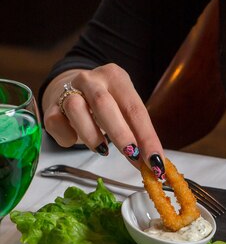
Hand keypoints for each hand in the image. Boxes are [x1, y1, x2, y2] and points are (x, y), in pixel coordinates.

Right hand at [43, 65, 165, 177]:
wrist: (74, 90)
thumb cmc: (109, 106)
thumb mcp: (127, 113)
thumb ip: (138, 135)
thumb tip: (153, 165)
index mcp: (116, 78)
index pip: (135, 109)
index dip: (147, 137)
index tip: (156, 161)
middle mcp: (91, 80)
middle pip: (104, 104)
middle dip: (121, 134)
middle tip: (133, 156)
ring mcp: (68, 90)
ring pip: (76, 108)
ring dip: (92, 135)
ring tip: (103, 150)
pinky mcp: (52, 107)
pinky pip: (56, 122)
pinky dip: (67, 137)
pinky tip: (75, 141)